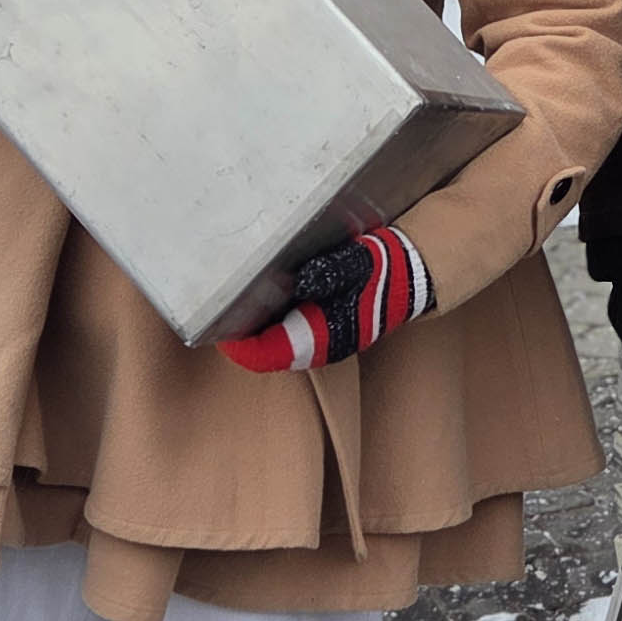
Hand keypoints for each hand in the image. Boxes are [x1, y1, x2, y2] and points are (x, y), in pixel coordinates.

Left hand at [221, 227, 430, 372]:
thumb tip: (299, 279)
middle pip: (263, 351)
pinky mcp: (320, 331)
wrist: (407, 277)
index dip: (237, 346)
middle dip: (239, 333)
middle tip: (215, 307)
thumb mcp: (355, 266)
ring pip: (272, 344)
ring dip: (252, 327)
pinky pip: (283, 333)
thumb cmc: (379, 273)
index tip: (215, 326)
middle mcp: (316, 347)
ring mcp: (317, 341)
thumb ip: (328, 273)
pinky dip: (266, 319)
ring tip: (230, 299)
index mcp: (320, 337)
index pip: (266, 354)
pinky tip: (257, 294)